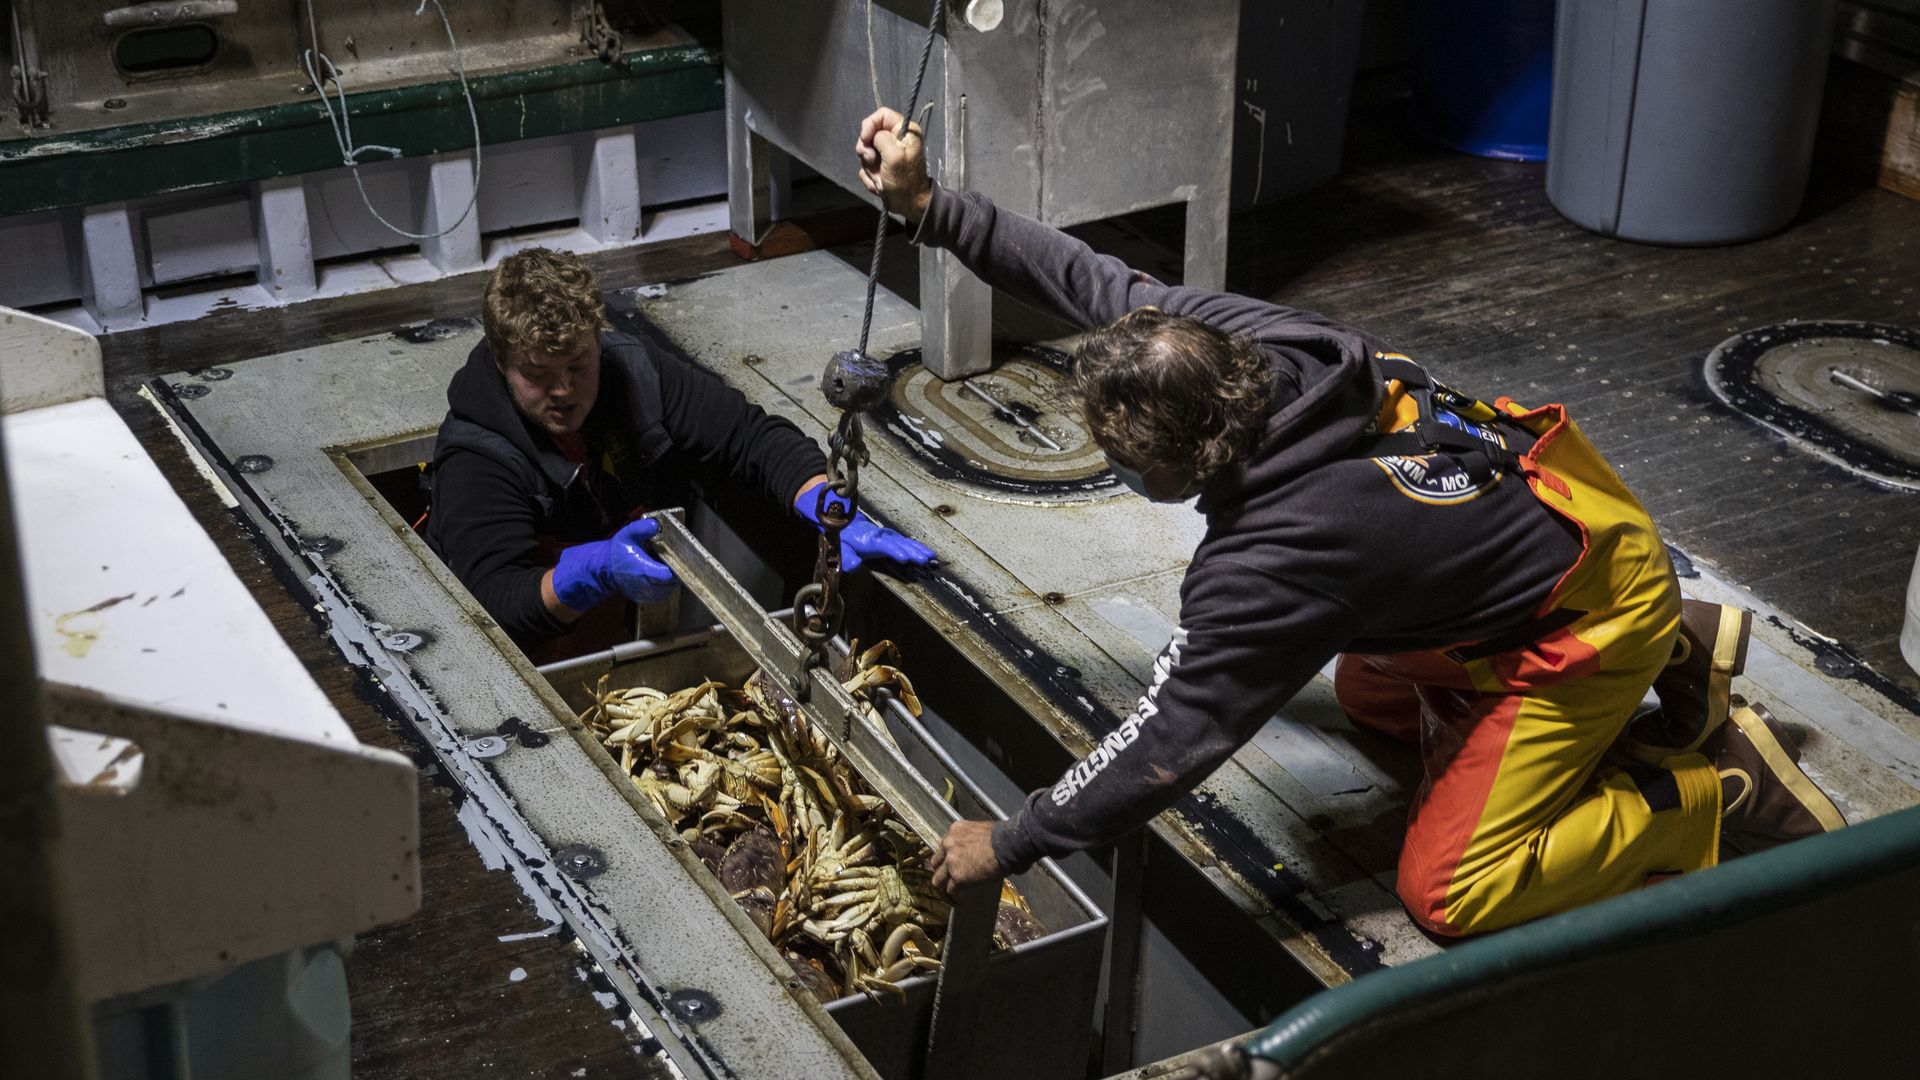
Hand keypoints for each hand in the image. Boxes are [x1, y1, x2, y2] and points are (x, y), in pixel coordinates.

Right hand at [550, 518, 677, 611]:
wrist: (605, 569)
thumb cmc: (618, 551)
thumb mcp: (627, 534)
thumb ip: (641, 528)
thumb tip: (655, 525)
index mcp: (643, 570)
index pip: (668, 575)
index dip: (675, 567)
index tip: (674, 558)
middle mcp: (645, 586)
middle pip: (671, 583)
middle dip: (674, 572)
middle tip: (670, 560)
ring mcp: (645, 595)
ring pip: (668, 590)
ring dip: (669, 580)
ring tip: (663, 567)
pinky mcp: (644, 599)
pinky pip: (662, 595)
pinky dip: (663, 586)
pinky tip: (658, 575)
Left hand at [794, 482, 935, 572]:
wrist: (848, 524)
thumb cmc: (845, 539)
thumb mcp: (841, 549)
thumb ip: (847, 558)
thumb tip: (854, 566)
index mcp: (870, 540)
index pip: (884, 546)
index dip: (895, 551)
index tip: (905, 558)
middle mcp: (883, 536)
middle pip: (900, 544)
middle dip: (913, 552)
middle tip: (925, 559)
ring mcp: (890, 536)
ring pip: (906, 543)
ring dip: (919, 550)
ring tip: (931, 557)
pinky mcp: (895, 538)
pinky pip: (908, 543)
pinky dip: (919, 548)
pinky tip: (929, 554)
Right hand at [856, 107, 931, 223]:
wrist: (909, 204)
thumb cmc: (905, 180)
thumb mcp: (894, 154)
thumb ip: (881, 138)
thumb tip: (871, 136)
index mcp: (905, 131)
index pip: (881, 115)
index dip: (869, 125)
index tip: (865, 139)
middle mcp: (895, 139)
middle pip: (869, 133)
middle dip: (867, 150)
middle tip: (872, 160)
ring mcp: (886, 153)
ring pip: (865, 151)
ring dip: (869, 167)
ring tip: (880, 177)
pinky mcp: (880, 166)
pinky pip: (866, 166)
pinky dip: (870, 177)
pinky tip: (880, 184)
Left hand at [930, 819, 1002, 894]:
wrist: (1008, 845)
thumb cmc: (1003, 837)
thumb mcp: (981, 830)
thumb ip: (972, 840)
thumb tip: (978, 850)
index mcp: (955, 831)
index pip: (943, 847)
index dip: (947, 858)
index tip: (952, 865)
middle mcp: (948, 845)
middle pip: (936, 864)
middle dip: (941, 873)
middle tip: (948, 881)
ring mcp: (951, 862)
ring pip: (938, 880)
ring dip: (943, 890)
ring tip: (950, 897)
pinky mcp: (958, 877)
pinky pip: (950, 891)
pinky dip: (955, 898)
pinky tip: (961, 901)